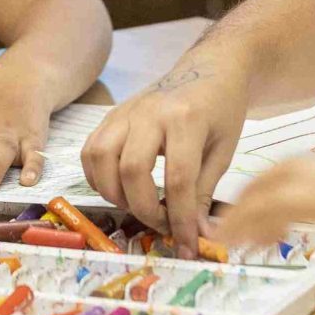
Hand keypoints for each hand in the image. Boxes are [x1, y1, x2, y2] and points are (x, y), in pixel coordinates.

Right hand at [80, 57, 249, 253]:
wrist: (208, 69)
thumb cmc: (221, 109)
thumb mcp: (224, 151)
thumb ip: (204, 193)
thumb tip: (196, 235)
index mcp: (186, 119)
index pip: (177, 179)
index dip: (181, 220)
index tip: (187, 246)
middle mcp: (149, 113)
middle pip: (132, 171)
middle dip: (145, 210)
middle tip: (162, 225)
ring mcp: (125, 111)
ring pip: (101, 159)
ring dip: (115, 194)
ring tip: (139, 206)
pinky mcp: (111, 115)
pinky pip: (90, 150)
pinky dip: (97, 177)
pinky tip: (119, 189)